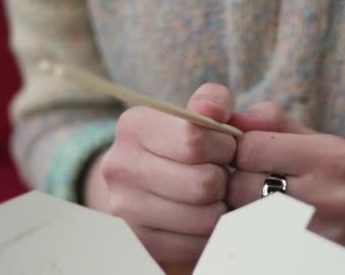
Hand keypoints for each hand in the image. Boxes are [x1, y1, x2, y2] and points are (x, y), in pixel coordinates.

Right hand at [97, 83, 235, 261]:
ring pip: (204, 217)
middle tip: (221, 172)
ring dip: (221, 207)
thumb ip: (215, 100)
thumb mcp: (203, 111)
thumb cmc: (191, 141)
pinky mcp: (139, 241)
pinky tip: (203, 215)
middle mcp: (119, 165)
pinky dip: (211, 232)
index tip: (224, 146)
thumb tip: (213, 110)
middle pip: (202, 183)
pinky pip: (197, 244)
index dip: (224, 146)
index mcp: (134, 125)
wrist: (155, 181)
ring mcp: (124, 207)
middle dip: (225, 178)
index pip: (194, 140)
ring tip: (213, 194)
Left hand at [226, 102, 344, 253]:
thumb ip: (271, 121)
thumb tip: (227, 120)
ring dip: (241, 207)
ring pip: (243, 217)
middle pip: (241, 185)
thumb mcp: (317, 138)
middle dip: (237, 179)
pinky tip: (267, 223)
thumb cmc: (344, 172)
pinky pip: (257, 242)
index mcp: (332, 158)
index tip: (248, 153)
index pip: (251, 148)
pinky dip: (253, 231)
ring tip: (258, 200)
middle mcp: (330, 198)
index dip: (240, 148)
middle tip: (250, 179)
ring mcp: (322, 236)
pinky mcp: (313, 259)